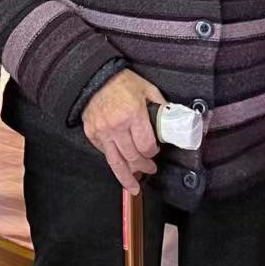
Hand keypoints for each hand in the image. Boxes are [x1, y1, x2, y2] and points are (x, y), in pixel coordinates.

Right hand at [81, 69, 165, 193]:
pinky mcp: (92, 134)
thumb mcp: (147, 88)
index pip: (146, 145)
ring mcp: (102, 132)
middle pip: (132, 157)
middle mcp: (117, 126)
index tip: (156, 151)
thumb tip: (172, 120)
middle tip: (150, 169)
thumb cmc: (122, 82)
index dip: (153, 152)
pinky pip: (104, 154)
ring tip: (134, 188)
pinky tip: (120, 167)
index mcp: (133, 114)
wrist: (93, 77)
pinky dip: (114, 161)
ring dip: (127, 177)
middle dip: (143, 166)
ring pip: (116, 162)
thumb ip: (159, 106)